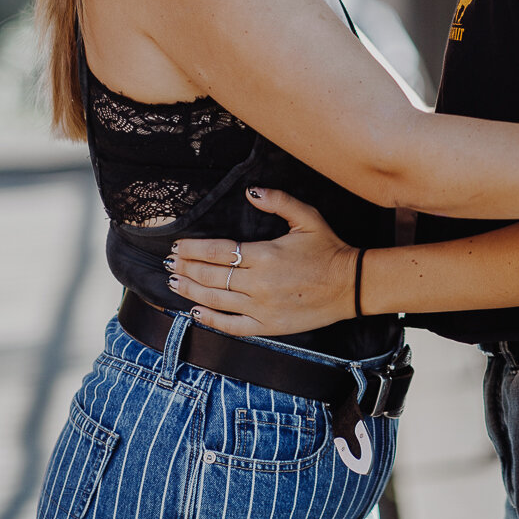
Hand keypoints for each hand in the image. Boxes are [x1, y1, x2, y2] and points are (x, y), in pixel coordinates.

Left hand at [164, 189, 356, 337]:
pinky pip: (232, 325)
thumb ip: (278, 201)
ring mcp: (262, 307)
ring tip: (173, 282)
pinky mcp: (268, 326)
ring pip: (216, 299)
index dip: (193, 249)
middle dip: (186, 268)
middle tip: (168, 263)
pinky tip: (196, 311)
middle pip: (211, 275)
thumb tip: (250, 192)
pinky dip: (211, 319)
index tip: (177, 246)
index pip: (218, 251)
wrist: (350, 285)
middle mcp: (259, 282)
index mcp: (265, 254)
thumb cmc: (329, 249)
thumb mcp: (307, 217)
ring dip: (191, 290)